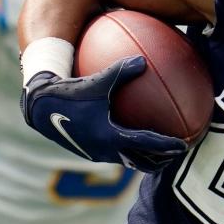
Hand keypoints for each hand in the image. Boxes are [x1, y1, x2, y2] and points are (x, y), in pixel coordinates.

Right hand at [21, 56, 188, 171]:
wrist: (39, 109)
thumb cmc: (70, 92)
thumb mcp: (96, 81)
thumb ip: (121, 71)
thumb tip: (144, 60)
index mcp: (110, 135)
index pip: (146, 144)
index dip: (167, 146)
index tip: (184, 146)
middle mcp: (106, 150)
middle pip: (143, 163)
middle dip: (163, 161)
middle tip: (180, 154)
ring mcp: (98, 154)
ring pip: (131, 163)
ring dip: (149, 161)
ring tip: (165, 155)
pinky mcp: (92, 153)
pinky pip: (118, 156)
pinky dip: (133, 153)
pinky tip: (138, 141)